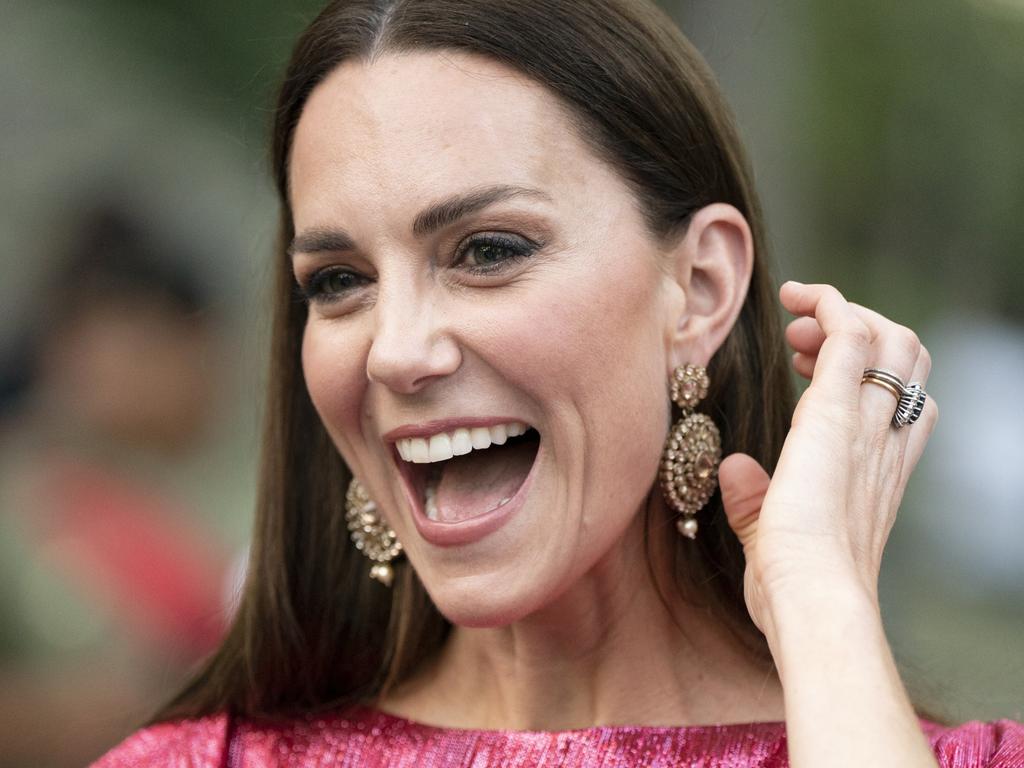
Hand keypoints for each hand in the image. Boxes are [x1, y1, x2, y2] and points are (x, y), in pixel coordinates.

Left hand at [718, 281, 937, 642]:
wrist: (810, 599)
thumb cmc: (794, 588)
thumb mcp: (771, 536)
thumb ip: (755, 500)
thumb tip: (732, 470)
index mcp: (879, 472)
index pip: (903, 400)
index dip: (865, 368)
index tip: (806, 361)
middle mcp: (885, 443)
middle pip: (909, 359)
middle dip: (861, 331)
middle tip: (798, 339)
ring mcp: (867, 427)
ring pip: (893, 340)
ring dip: (845, 316)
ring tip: (796, 324)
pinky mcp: (835, 415)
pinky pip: (850, 336)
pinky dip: (829, 305)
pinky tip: (800, 298)